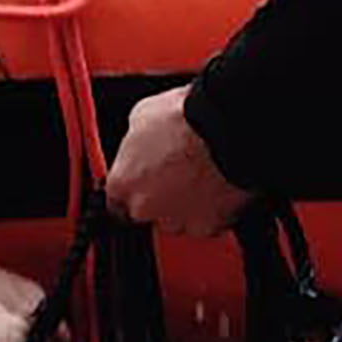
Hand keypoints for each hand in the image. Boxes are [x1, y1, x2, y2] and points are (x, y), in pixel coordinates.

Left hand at [105, 86, 247, 238]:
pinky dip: (212, 210)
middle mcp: (144, 207)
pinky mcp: (207, 227)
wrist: (224, 127)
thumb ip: (135, 141)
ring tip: (200, 176)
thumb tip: (141, 140)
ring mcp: (176, 219)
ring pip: (178, 220)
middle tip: (178, 171)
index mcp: (123, 182)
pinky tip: (217, 186)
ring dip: (186, 204)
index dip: (134, 188)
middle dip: (160, 196)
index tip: (144, 181)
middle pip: (147, 211)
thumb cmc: (185, 118)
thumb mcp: (143, 115)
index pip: (116, 200)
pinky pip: (207, 223)